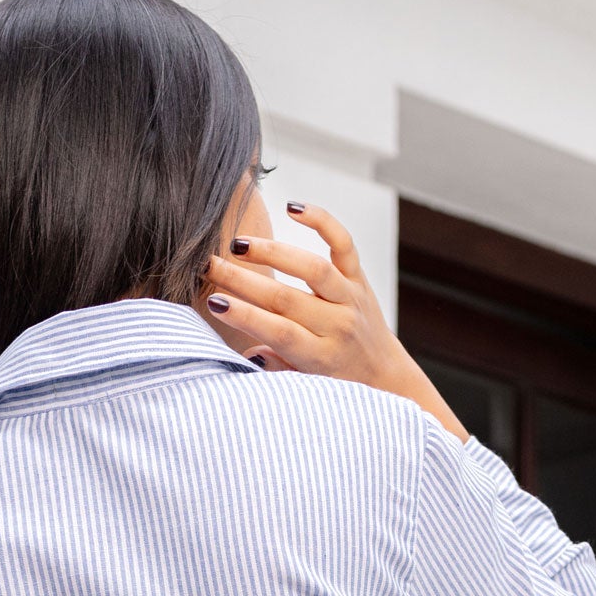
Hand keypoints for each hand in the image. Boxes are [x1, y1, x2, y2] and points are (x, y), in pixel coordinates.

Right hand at [204, 205, 466, 440]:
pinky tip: (293, 208)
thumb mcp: (307, 387)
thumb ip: (277, 367)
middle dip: (243, 281)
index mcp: (322, 358)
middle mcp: (338, 325)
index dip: (246, 317)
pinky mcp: (359, 278)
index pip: (280, 333)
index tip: (215, 302)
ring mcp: (351, 298)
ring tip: (238, 245)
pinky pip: (343, 243)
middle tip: (209, 266)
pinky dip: (321, 221)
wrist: (385, 375)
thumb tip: (247, 353)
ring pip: (313, 268)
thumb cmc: (337, 382)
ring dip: (273, 253)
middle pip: (287, 298)